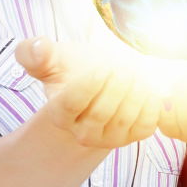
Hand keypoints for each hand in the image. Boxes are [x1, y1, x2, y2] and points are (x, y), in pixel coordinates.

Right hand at [15, 37, 162, 148]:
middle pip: (102, 112)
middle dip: (116, 83)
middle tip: (121, 66)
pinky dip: (150, 102)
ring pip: (125, 118)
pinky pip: (146, 123)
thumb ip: (36, 53)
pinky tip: (144, 88)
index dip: (88, 85)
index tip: (101, 67)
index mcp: (59, 113)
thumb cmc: (76, 68)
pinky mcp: (132, 137)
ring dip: (135, 90)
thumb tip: (36, 47)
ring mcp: (108, 139)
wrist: (106, 80)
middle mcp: (82, 133)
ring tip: (132, 73)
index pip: (71, 105)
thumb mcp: (55, 56)